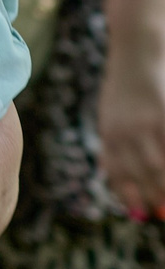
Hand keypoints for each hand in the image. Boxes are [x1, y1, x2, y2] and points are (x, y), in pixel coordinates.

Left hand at [99, 54, 164, 217]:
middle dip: (153, 197)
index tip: (139, 214)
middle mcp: (124, 131)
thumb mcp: (111, 118)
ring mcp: (147, 123)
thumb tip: (119, 179)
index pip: (116, 172)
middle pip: (141, 174)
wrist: (136, 54)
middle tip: (163, 214)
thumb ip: (114, 146)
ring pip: (159, 165)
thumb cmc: (125, 90)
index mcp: (109, 134)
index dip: (128, 196)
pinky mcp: (163, 113)